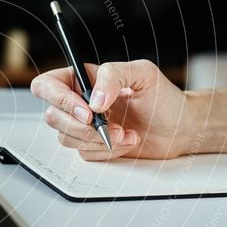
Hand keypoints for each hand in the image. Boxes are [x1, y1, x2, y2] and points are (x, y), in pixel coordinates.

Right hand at [30, 59, 194, 160]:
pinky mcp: (92, 145)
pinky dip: (107, 151)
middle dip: (82, 127)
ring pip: (66, 138)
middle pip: (53, 116)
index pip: (48, 85)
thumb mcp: (142, 73)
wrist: (179, 128)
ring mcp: (84, 126)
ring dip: (98, 140)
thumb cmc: (164, 98)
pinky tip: (127, 140)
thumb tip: (94, 100)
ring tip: (125, 132)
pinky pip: (84, 153)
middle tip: (109, 126)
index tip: (87, 112)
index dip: (59, 99)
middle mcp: (79, 102)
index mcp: (84, 79)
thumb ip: (113, 75)